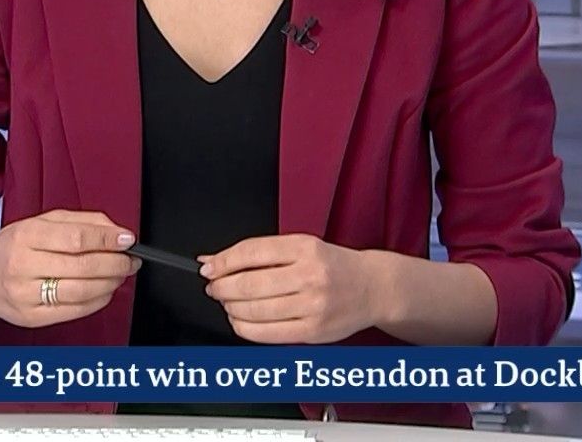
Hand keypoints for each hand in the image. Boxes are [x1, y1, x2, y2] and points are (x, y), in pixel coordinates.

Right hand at [0, 210, 140, 327]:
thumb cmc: (14, 244)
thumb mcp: (42, 222)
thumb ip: (81, 222)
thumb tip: (117, 233)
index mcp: (26, 236)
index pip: (77, 238)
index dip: (108, 239)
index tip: (127, 239)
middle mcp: (22, 266)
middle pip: (83, 266)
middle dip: (115, 263)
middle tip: (130, 260)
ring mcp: (24, 295)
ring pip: (81, 292)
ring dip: (110, 284)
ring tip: (120, 275)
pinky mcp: (29, 318)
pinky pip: (73, 311)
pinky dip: (97, 302)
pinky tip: (104, 291)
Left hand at [200, 234, 387, 343]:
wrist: (372, 287)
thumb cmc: (333, 266)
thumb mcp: (300, 247)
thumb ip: (258, 253)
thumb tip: (213, 260)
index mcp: (305, 247)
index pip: (251, 252)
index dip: (223, 262)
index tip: (208, 268)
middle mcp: (310, 275)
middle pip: (249, 284)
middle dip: (222, 288)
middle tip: (213, 287)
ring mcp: (312, 305)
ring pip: (254, 311)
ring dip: (231, 308)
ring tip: (227, 303)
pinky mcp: (312, 331)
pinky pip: (267, 334)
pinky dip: (245, 328)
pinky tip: (240, 320)